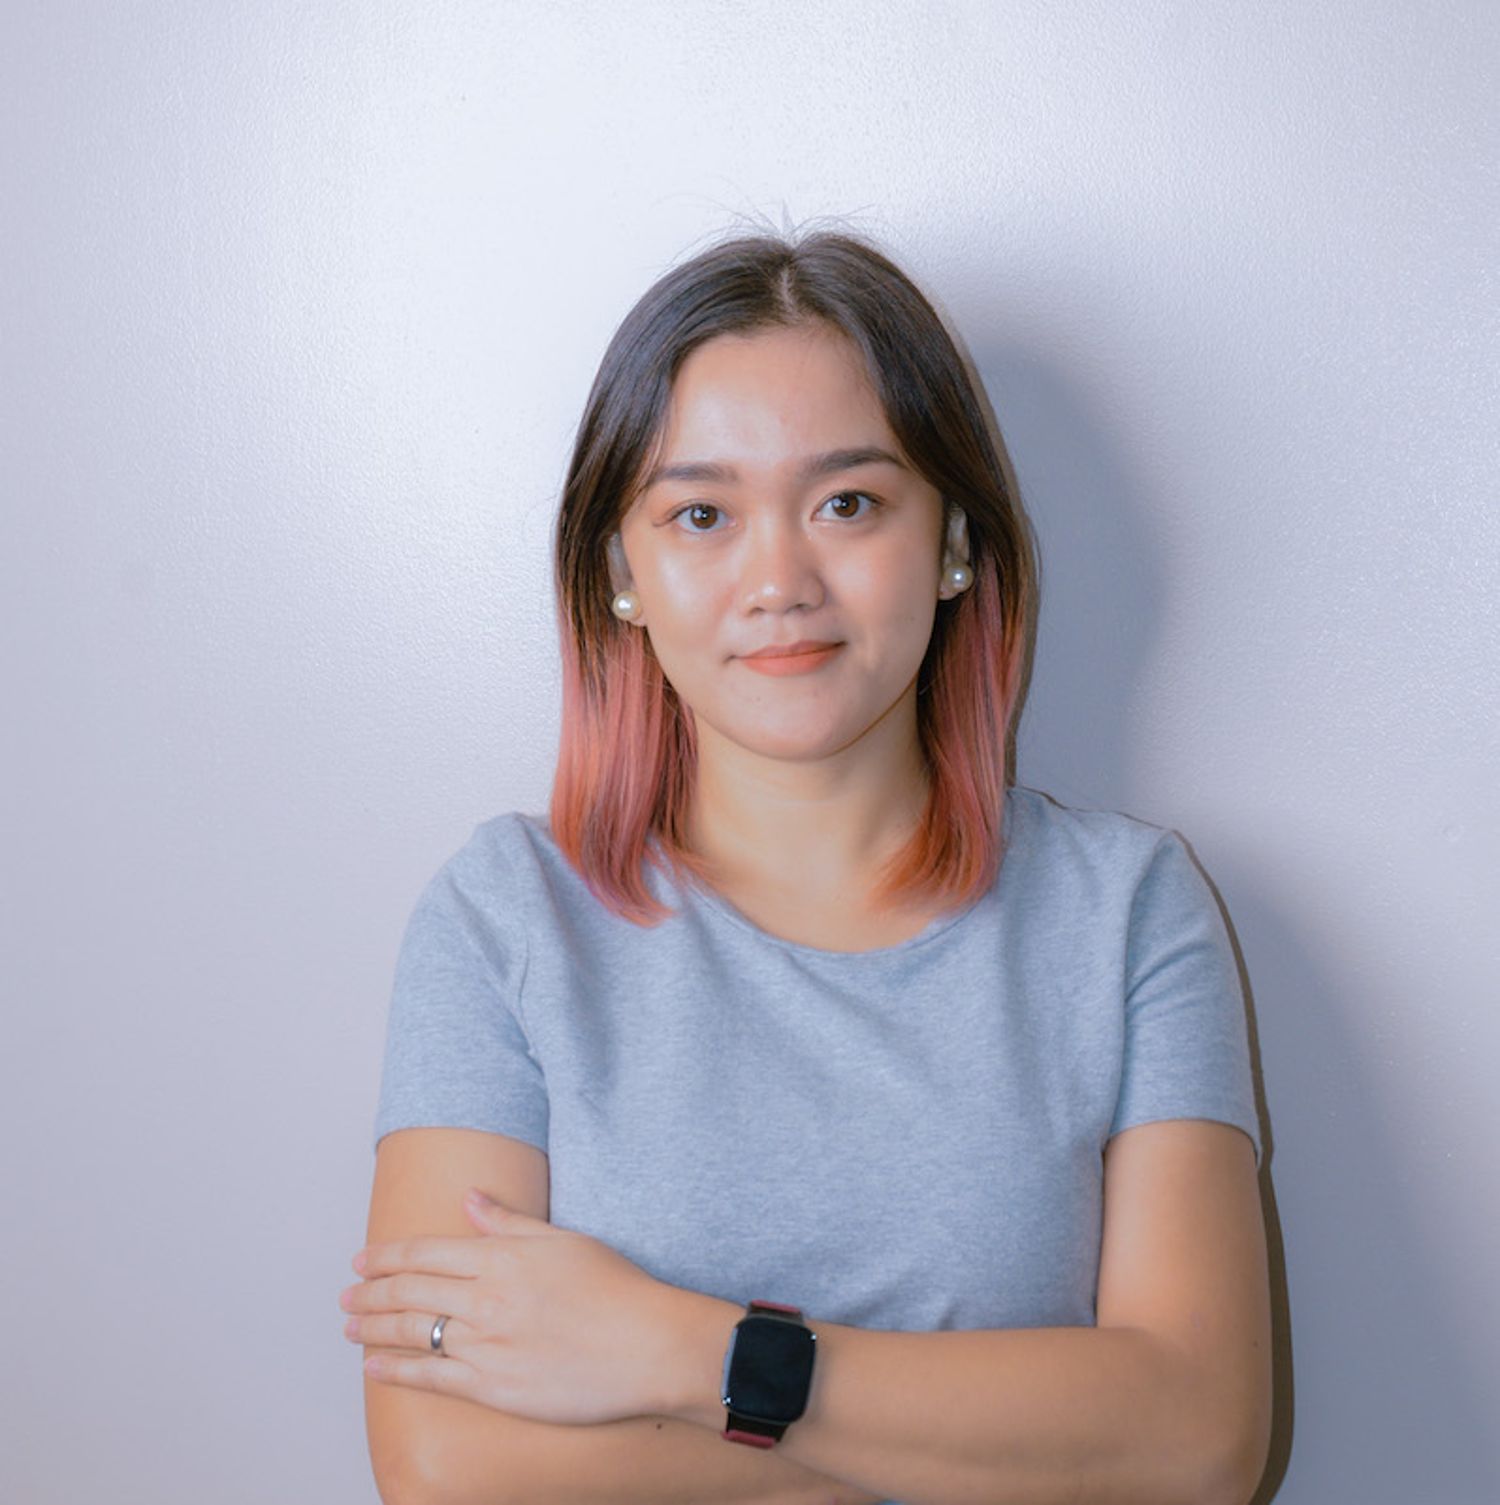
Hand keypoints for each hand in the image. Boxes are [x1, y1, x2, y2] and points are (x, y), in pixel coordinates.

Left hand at [339, 1189, 689, 1425]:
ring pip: (411, 1332)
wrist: (647, 1345)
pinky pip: (430, 1379)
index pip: (424, 1252)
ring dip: (372, 1328)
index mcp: (500, 1256)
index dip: (386, 1255)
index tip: (362, 1259)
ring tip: (349, 1327)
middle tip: (345, 1295)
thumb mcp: (563, 1239)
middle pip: (409, 1290)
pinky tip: (373, 1367)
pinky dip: (394, 1372)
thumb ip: (509, 1221)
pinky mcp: (492, 1387)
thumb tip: (470, 1198)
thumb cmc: (614, 1287)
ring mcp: (485, 1344)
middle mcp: (484, 1298)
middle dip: (369, 1292)